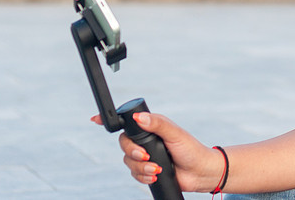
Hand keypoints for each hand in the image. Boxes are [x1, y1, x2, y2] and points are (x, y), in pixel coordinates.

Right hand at [91, 113, 223, 192]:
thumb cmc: (191, 149)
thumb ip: (157, 124)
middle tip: (146, 157)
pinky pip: (134, 175)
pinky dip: (143, 177)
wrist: (199, 172)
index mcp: (151, 126)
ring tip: (157, 169)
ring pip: (128, 162)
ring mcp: (146, 156)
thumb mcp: (175, 133)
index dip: (111, 120)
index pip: (127, 122)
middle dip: (132, 153)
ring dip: (141, 168)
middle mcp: (146, 140)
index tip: (94, 119)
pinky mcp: (146, 171)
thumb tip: (138, 117)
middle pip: (124, 144)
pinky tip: (155, 177)